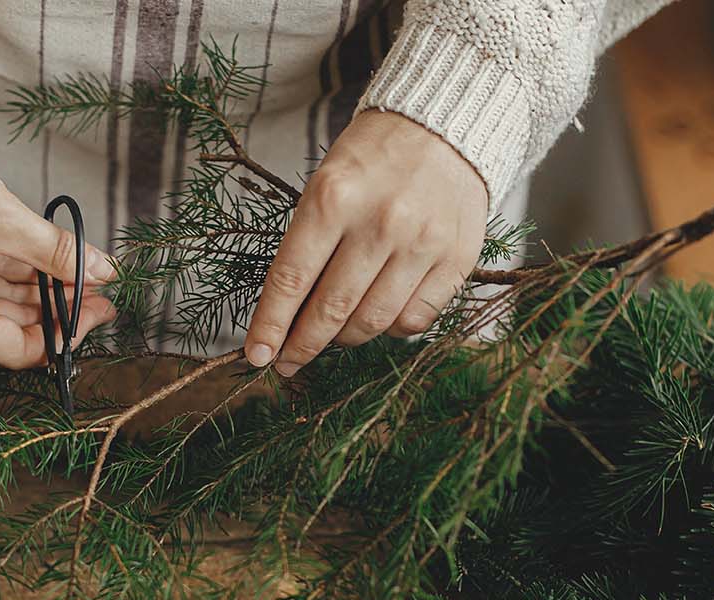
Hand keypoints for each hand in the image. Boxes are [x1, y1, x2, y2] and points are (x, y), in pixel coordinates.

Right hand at [0, 157, 118, 367]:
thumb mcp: (5, 219)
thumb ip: (57, 251)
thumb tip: (103, 270)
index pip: (19, 350)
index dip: (66, 334)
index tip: (98, 310)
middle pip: (10, 327)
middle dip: (58, 307)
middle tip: (98, 287)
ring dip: (39, 289)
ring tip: (79, 269)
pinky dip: (13, 274)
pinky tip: (46, 259)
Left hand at [244, 111, 488, 375]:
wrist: (447, 124)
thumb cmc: (374, 157)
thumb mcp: (326, 183)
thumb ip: (308, 245)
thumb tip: (286, 316)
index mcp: (334, 198)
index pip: (292, 279)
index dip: (271, 325)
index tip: (257, 356)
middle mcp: (380, 222)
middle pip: (331, 310)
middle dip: (302, 345)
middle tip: (287, 362)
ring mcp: (422, 243)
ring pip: (373, 322)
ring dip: (345, 338)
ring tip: (334, 334)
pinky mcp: (456, 259)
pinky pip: (415, 319)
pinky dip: (391, 328)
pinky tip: (380, 314)